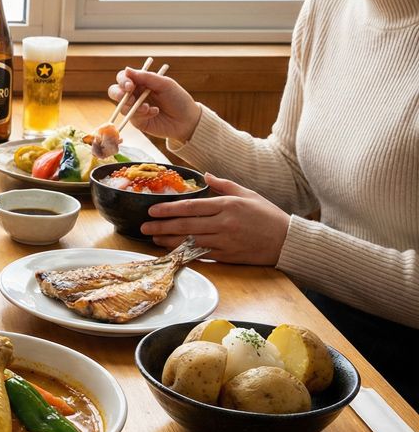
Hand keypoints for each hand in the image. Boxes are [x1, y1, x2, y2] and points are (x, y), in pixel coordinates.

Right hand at [107, 67, 202, 141]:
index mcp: (141, 82)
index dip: (123, 81)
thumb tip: (127, 69)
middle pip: (115, 91)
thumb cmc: (178, 98)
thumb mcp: (165, 84)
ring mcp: (134, 108)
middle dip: (119, 94)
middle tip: (131, 98)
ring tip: (149, 108)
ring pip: (121, 106)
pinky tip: (154, 112)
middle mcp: (135, 94)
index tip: (130, 86)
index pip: (123, 77)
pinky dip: (142, 114)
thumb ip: (146, 77)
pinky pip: (131, 117)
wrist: (186, 119)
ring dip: (134, 106)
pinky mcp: (137, 121)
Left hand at [140, 174, 289, 264]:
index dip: (169, 209)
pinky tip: (172, 251)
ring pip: (190, 241)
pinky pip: (201, 255)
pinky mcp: (228, 257)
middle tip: (143, 227)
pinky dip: (185, 253)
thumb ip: (224, 185)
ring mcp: (225, 241)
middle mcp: (224, 223)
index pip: (191, 207)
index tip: (152, 210)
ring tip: (153, 238)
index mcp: (227, 205)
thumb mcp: (248, 194)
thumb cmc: (267, 215)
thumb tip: (205, 175)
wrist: (288, 241)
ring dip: (168, 241)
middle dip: (161, 226)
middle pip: (186, 225)